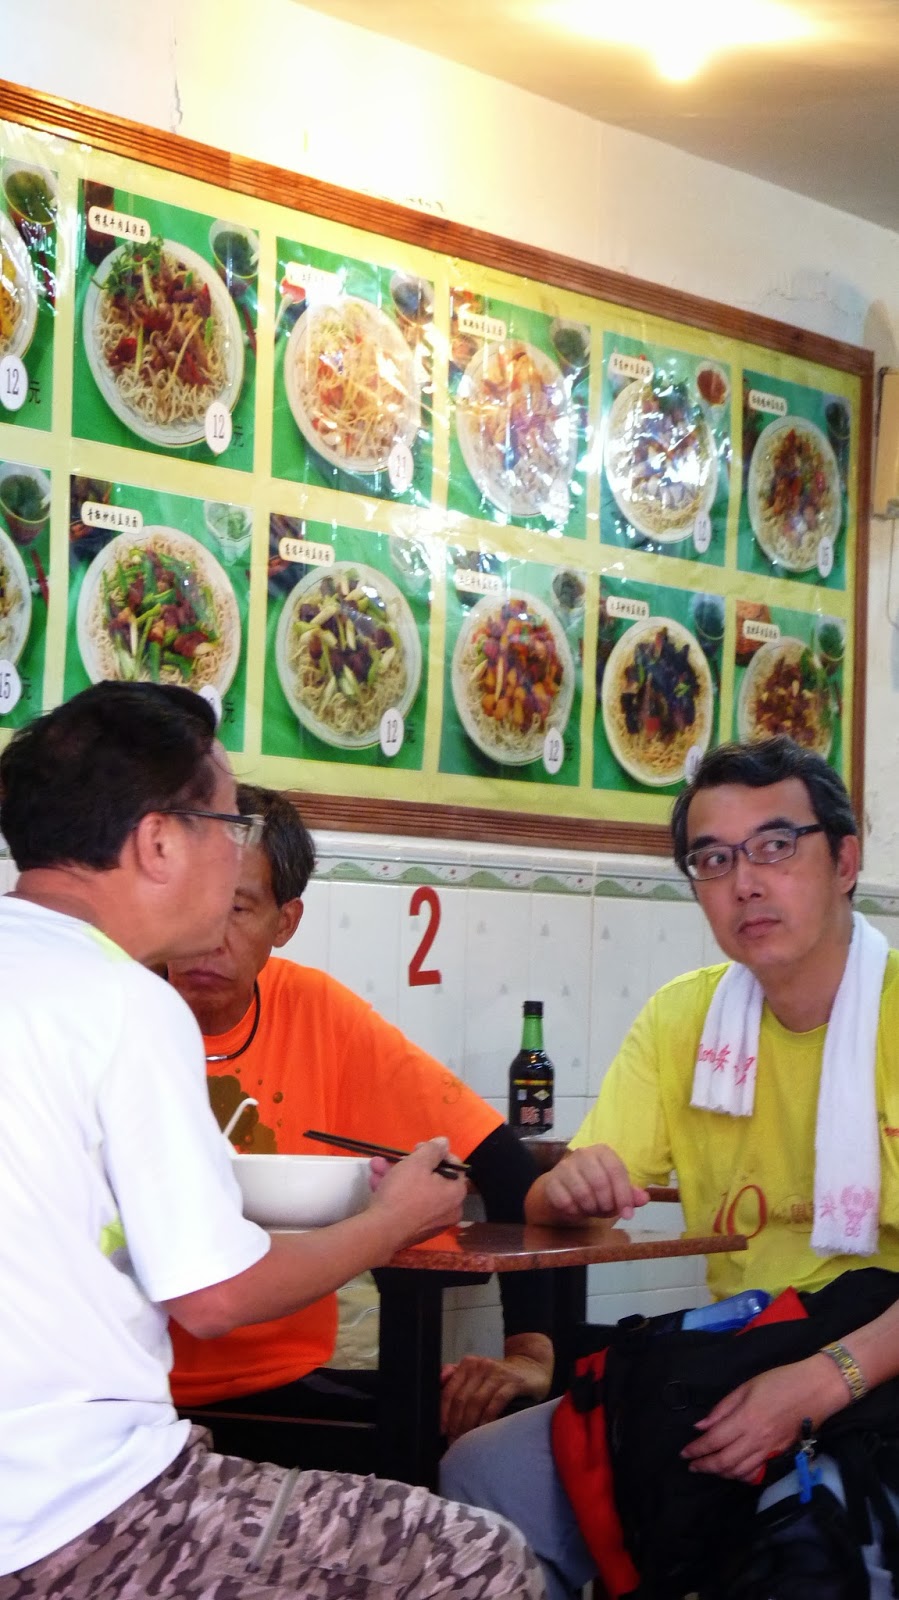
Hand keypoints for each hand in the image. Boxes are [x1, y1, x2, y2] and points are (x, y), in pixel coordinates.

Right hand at [368, 1137, 464, 1249]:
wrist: (381, 1231)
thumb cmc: (403, 1193)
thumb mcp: (417, 1163)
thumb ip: (433, 1150)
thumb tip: (444, 1142)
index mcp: (456, 1193)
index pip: (454, 1166)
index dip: (436, 1153)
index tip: (418, 1148)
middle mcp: (449, 1210)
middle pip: (432, 1179)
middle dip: (409, 1164)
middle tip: (396, 1158)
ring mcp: (431, 1222)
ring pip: (415, 1191)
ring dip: (396, 1176)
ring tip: (376, 1167)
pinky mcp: (414, 1230)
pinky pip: (408, 1205)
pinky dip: (395, 1193)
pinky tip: (375, 1183)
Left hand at [439, 1344, 551, 1440]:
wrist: (531, 1367)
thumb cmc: (500, 1376)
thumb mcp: (477, 1373)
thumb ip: (456, 1377)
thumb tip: (438, 1382)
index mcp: (468, 1364)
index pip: (449, 1391)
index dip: (443, 1413)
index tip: (441, 1431)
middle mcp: (481, 1366)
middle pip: (461, 1399)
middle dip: (455, 1423)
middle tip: (454, 1441)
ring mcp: (498, 1373)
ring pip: (476, 1402)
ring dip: (469, 1424)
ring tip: (467, 1440)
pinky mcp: (514, 1382)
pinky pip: (496, 1402)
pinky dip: (487, 1418)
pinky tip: (484, 1430)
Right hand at [538, 1145, 648, 1221]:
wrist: (564, 1191)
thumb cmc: (595, 1189)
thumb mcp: (615, 1191)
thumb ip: (631, 1195)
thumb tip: (644, 1198)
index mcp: (603, 1152)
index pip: (616, 1171)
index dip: (624, 1196)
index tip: (628, 1215)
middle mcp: (583, 1153)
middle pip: (600, 1182)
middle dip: (605, 1204)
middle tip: (605, 1210)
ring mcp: (564, 1165)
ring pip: (582, 1193)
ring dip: (590, 1208)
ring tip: (591, 1209)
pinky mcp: (551, 1180)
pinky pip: (565, 1202)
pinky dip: (574, 1212)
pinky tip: (576, 1209)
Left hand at [681, 1353, 849, 1482]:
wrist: (816, 1389)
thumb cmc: (780, 1381)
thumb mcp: (746, 1386)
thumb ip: (723, 1408)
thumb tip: (701, 1426)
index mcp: (745, 1419)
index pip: (714, 1441)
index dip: (696, 1449)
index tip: (684, 1453)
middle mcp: (756, 1439)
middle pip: (724, 1462)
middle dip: (704, 1466)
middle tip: (692, 1465)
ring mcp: (770, 1450)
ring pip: (739, 1471)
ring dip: (721, 1473)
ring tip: (709, 1468)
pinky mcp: (780, 1454)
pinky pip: (757, 1472)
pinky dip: (742, 1476)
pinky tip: (734, 1471)